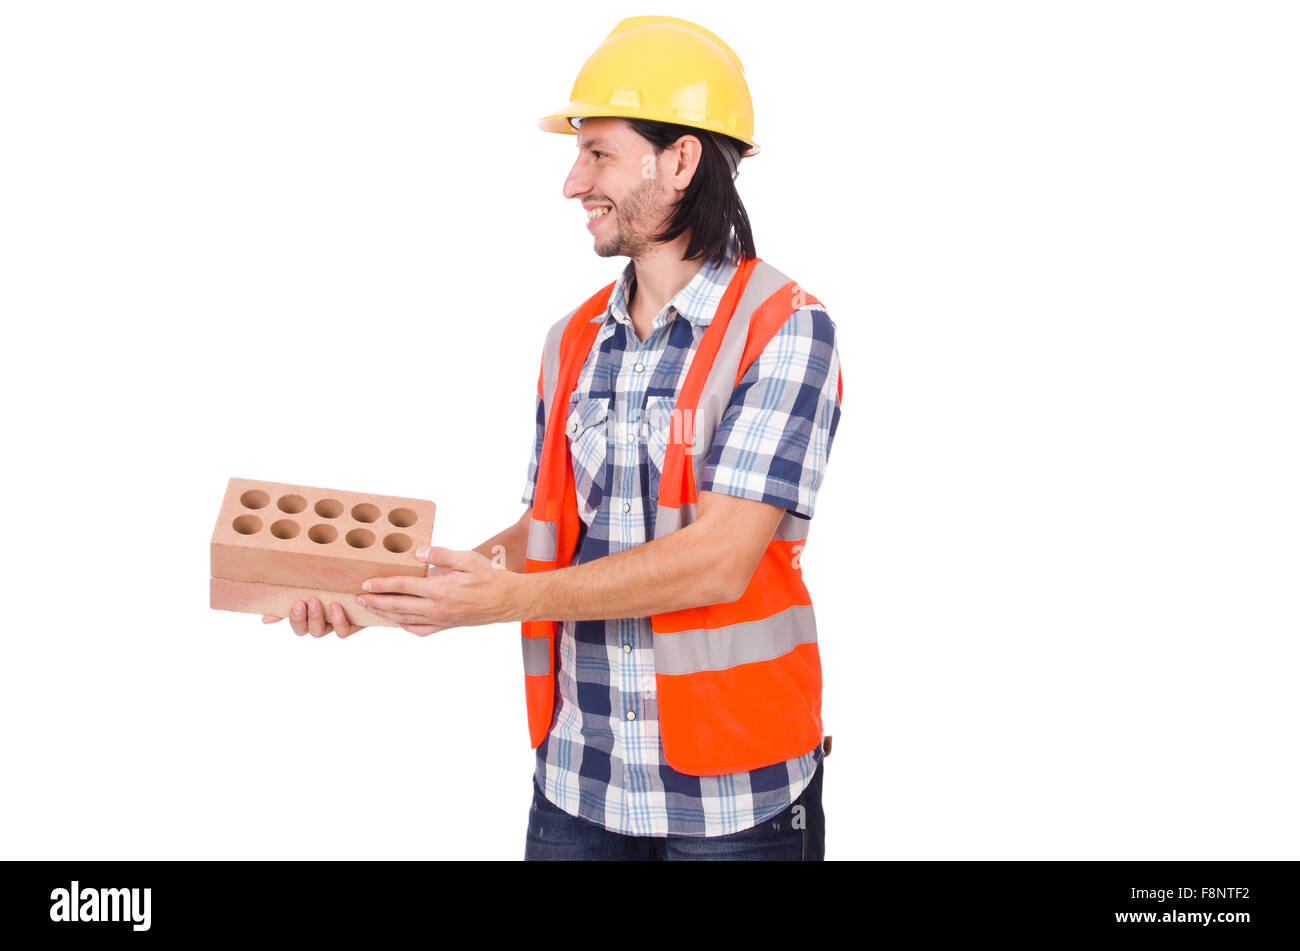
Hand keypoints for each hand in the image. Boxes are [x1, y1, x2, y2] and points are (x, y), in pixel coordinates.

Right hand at [261, 597, 365, 638]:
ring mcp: (336, 625)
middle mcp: (322, 624)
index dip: (292, 619)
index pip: (296, 625)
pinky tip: (336, 606)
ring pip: (321, 632)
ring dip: (316, 618)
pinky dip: (338, 620)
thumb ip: (289, 600)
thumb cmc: (336, 587)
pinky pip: (342, 631)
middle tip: (303, 602)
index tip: (294, 603)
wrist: (367, 588)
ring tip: (317, 601)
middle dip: (302, 618)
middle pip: (307, 631)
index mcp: (311, 616)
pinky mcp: (353, 625)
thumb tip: (264, 619)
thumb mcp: (313, 590)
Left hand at [356, 546, 521, 631]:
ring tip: (371, 609)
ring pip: (405, 620)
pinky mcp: (447, 626)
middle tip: (359, 598)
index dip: (382, 585)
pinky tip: (398, 622)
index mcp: (440, 590)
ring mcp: (441, 620)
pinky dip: (405, 626)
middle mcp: (437, 608)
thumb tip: (419, 553)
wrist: (508, 600)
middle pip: (398, 606)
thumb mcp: (467, 558)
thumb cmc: (490, 578)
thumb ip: (441, 555)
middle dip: (376, 602)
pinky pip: (420, 630)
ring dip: (386, 614)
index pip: (403, 587)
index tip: (366, 583)